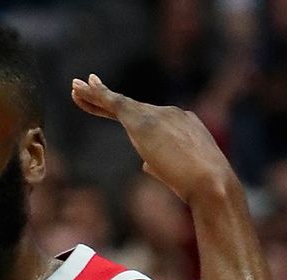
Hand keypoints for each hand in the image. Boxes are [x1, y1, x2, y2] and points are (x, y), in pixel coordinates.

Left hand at [71, 74, 233, 204]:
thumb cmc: (201, 186)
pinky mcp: (143, 121)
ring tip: (75, 87)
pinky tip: (81, 89)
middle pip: (132, 106)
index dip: (129, 114)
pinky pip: (114, 104)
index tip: (114, 108)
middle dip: (107, 99)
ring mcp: (158, 115)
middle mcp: (170, 114)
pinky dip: (97, 96)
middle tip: (87, 86)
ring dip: (95, 95)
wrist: (211, 181)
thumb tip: (145, 165)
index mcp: (183, 124)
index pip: (149, 117)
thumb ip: (160, 165)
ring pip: (120, 103)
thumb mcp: (180, 174)